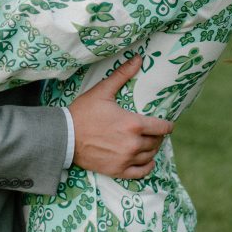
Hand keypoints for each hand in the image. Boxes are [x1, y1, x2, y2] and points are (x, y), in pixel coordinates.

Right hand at [69, 57, 172, 178]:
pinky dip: (147, 166)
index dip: (167, 125)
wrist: (64, 136)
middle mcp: (133, 144)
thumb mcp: (102, 91)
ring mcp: (126, 159)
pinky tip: (147, 161)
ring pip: (150, 156)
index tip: (167, 124)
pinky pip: (141, 172)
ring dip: (152, 149)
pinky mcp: (117, 170)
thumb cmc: (83, 112)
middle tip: (154, 132)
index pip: (161, 127)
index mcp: (133, 124)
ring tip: (149, 143)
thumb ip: (122, 75)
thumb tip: (138, 58)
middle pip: (156, 142)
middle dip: (158, 136)